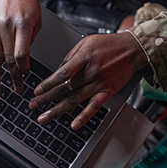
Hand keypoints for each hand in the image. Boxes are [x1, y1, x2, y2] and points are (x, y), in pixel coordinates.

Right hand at [0, 0, 40, 97]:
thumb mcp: (37, 19)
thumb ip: (31, 39)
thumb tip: (24, 60)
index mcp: (22, 25)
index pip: (20, 54)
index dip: (23, 68)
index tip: (26, 75)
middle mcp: (6, 27)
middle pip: (8, 59)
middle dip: (13, 77)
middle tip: (17, 89)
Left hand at [28, 32, 147, 129]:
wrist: (133, 49)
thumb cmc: (109, 44)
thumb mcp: (86, 42)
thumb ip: (71, 57)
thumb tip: (58, 72)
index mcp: (84, 57)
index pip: (62, 73)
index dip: (48, 83)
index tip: (37, 91)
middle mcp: (91, 71)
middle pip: (65, 88)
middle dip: (46, 98)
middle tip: (33, 105)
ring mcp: (100, 83)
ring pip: (75, 99)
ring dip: (57, 110)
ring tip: (44, 117)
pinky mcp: (108, 91)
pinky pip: (94, 107)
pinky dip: (84, 117)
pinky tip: (74, 124)